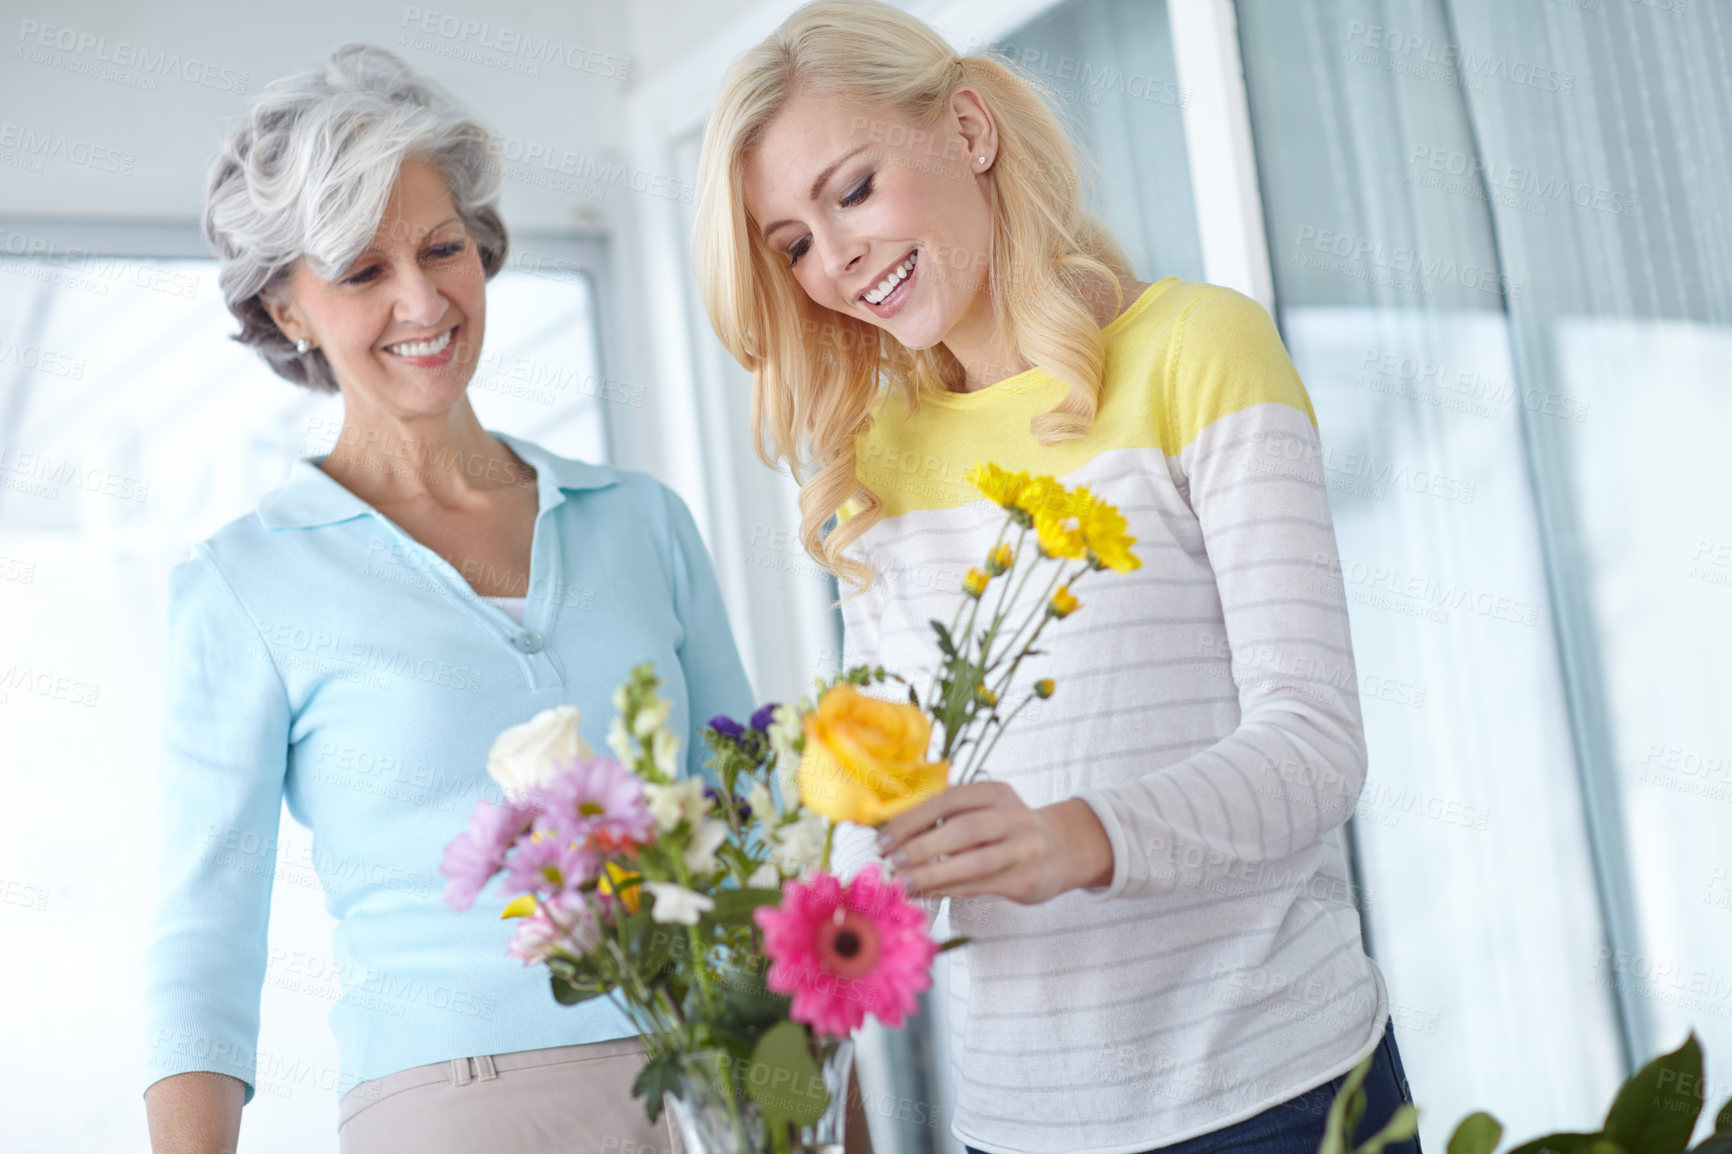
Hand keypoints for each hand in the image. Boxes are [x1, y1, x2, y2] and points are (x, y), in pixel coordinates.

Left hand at [873, 782, 1113, 903]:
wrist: (1063, 848)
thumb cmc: (1006, 829)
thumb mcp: (985, 809)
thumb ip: (947, 817)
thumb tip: (890, 835)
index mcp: (995, 792)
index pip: (947, 801)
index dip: (911, 819)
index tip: (882, 839)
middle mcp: (1013, 817)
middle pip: (961, 831)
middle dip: (919, 848)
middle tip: (889, 862)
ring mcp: (1023, 849)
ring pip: (972, 863)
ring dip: (931, 875)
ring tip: (902, 883)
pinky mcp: (1025, 879)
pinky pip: (980, 886)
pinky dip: (948, 890)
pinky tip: (925, 892)